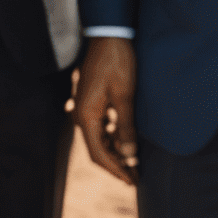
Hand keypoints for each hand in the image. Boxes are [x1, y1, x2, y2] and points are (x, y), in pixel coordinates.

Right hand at [75, 36, 138, 184]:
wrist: (108, 36)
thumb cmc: (117, 63)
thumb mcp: (124, 96)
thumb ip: (125, 126)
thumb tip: (129, 155)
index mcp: (86, 115)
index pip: (98, 154)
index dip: (116, 170)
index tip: (132, 181)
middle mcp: (80, 114)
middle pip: (97, 149)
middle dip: (116, 164)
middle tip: (136, 176)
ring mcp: (84, 107)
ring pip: (98, 138)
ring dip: (115, 150)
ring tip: (134, 160)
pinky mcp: (90, 101)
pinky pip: (99, 126)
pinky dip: (112, 136)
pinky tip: (126, 140)